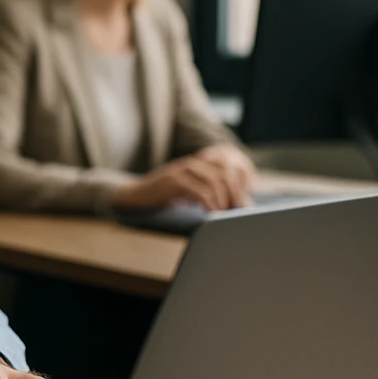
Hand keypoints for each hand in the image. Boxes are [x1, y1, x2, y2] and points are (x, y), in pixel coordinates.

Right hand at [112, 146, 254, 211]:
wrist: (133, 195)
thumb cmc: (163, 197)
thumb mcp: (188, 192)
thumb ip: (210, 194)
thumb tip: (238, 205)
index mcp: (197, 164)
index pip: (227, 167)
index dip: (239, 185)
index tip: (244, 204)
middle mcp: (191, 164)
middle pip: (223, 174)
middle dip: (234, 194)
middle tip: (237, 212)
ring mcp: (181, 171)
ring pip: (213, 181)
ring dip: (222, 200)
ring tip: (223, 214)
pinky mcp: (172, 182)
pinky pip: (198, 190)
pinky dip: (208, 203)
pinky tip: (209, 212)